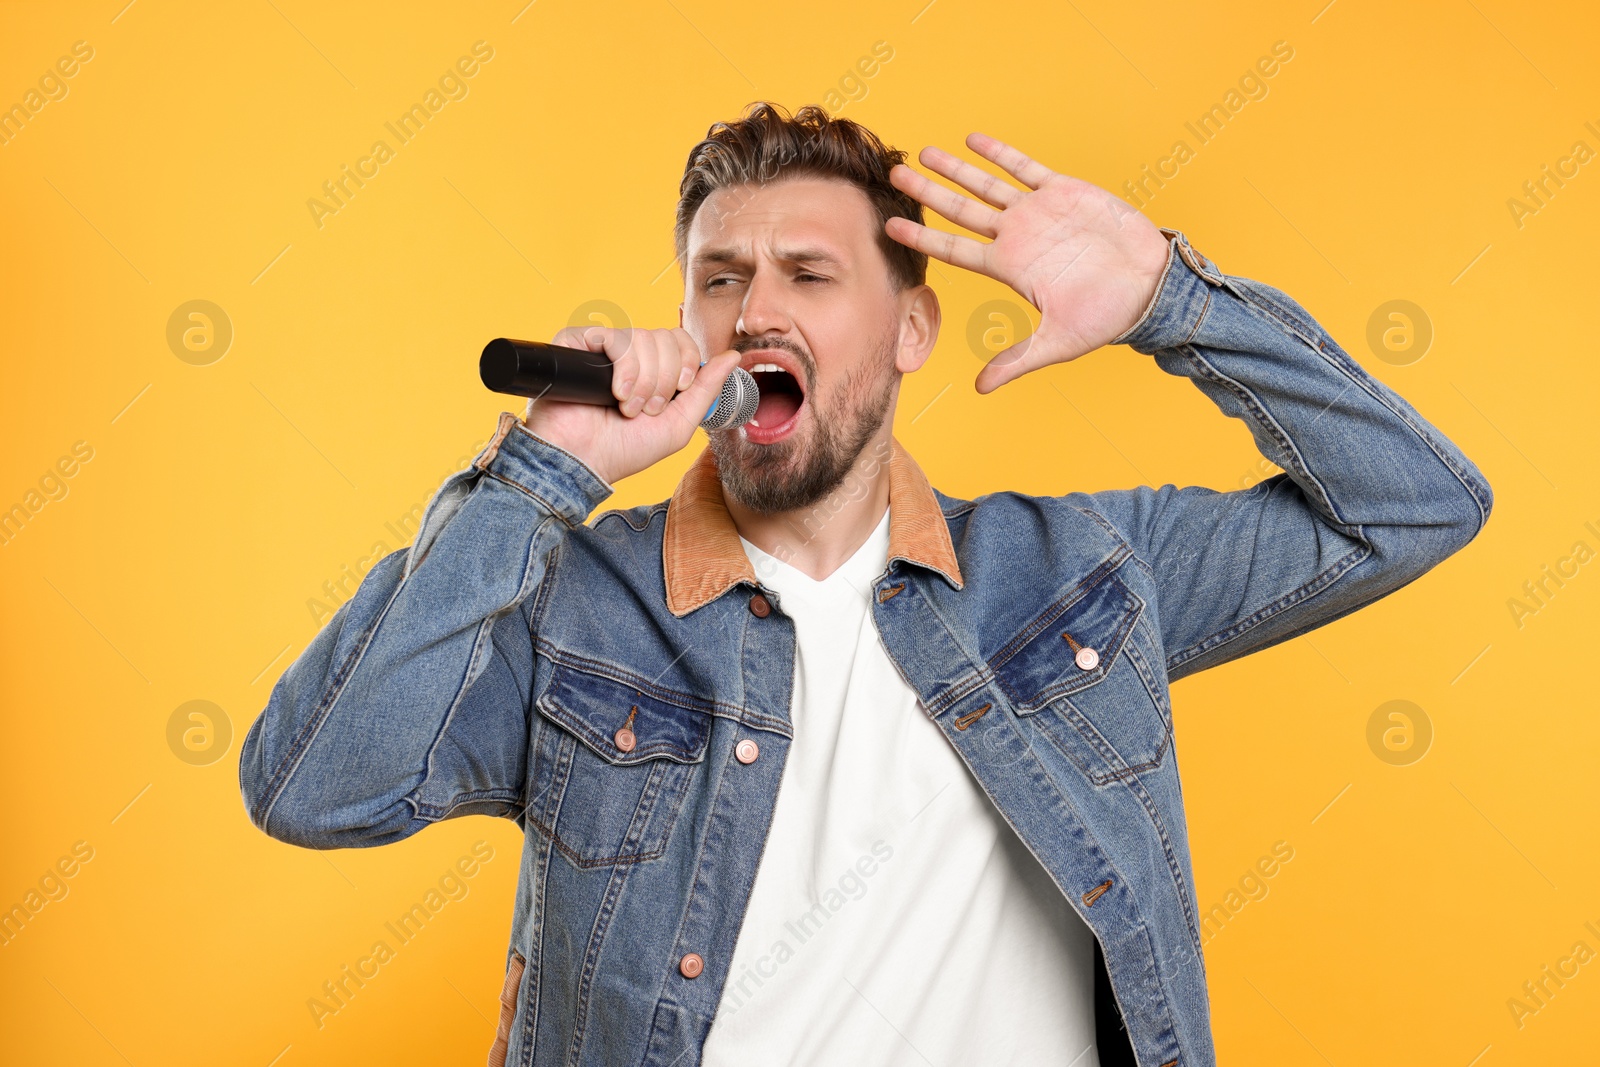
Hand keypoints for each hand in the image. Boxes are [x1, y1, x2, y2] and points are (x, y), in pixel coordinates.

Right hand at [520, 325, 740, 484]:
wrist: (586, 461)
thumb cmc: (627, 448)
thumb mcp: (680, 423)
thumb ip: (707, 389)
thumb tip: (733, 357)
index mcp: (654, 369)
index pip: (680, 338)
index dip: (686, 361)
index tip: (680, 390)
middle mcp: (629, 356)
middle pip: (665, 337)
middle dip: (664, 379)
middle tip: (646, 408)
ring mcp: (603, 349)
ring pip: (642, 337)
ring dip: (643, 381)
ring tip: (627, 407)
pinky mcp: (578, 344)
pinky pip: (612, 336)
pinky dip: (623, 369)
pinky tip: (615, 393)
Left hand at [887, 133, 1170, 392]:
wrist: (1149, 286)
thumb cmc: (1106, 316)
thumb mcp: (1057, 343)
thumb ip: (1016, 361)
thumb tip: (980, 389)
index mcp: (1008, 267)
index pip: (953, 250)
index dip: (921, 238)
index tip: (889, 227)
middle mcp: (1015, 236)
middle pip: (959, 210)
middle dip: (926, 193)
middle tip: (893, 175)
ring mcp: (1036, 212)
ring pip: (985, 184)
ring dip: (955, 168)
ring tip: (923, 153)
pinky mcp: (1063, 191)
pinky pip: (1025, 166)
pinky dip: (1000, 153)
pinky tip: (973, 140)